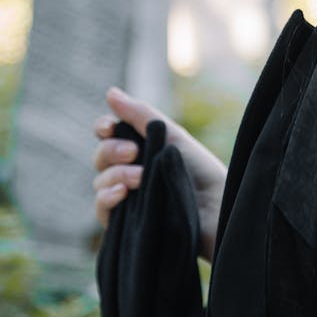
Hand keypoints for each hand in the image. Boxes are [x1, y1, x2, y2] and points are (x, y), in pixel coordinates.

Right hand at [93, 87, 226, 260]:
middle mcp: (128, 171)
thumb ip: (140, 114)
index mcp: (139, 148)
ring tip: (140, 177)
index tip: (110, 127)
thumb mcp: (171, 135)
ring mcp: (126, 198)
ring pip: (100, 181)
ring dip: (117, 174)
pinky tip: (123, 194)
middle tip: (134, 152)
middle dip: (111, 150)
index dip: (103, 128)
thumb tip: (110, 92)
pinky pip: (101, 209)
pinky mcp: (125, 224)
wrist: (216, 207)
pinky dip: (107, 198)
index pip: (107, 134)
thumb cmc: (199, 170)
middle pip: (100, 156)